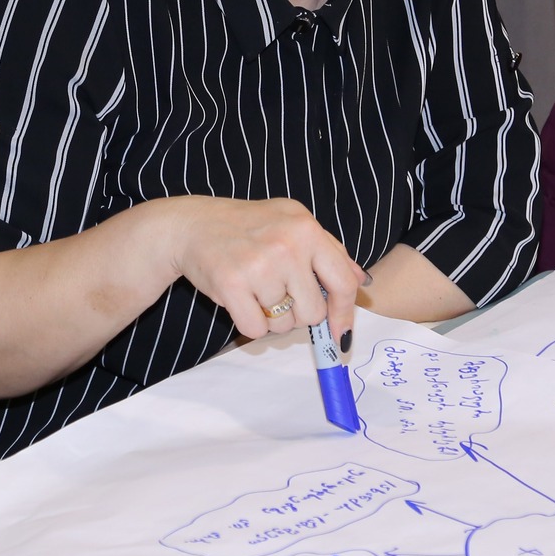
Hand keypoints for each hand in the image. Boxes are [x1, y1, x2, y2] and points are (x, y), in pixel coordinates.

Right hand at [159, 196, 365, 341]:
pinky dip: (249, 323)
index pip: (342, 282)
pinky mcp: (232, 285)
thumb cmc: (248, 226)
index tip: (340, 332)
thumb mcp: (294, 223)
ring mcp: (259, 265)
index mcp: (306, 228)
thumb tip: (360, 283)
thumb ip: (330, 251)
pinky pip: (256, 330)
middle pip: (313, 312)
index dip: (344, 313)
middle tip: (278, 293)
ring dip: (272, 318)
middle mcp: (286, 245)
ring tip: (256, 290)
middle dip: (298, 312)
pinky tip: (241, 300)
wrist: (194, 225)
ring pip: (284, 324)